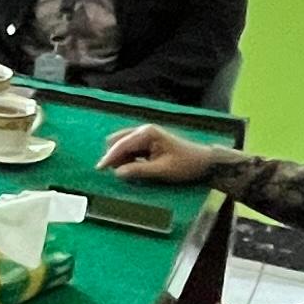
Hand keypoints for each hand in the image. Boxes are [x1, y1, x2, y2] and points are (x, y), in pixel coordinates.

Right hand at [99, 125, 232, 182]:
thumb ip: (138, 170)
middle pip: (119, 142)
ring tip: (129, 172)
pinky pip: (131, 149)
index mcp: (147, 133)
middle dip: (115, 156)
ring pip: (124, 146)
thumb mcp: (161, 170)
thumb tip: (117, 173)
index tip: (99, 169)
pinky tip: (134, 168)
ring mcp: (146, 135)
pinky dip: (129, 158)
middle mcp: (144, 130)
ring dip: (122, 158)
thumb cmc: (185, 165)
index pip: (122, 145)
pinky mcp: (149, 142)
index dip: (109, 157)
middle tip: (116, 172)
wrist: (204, 162)